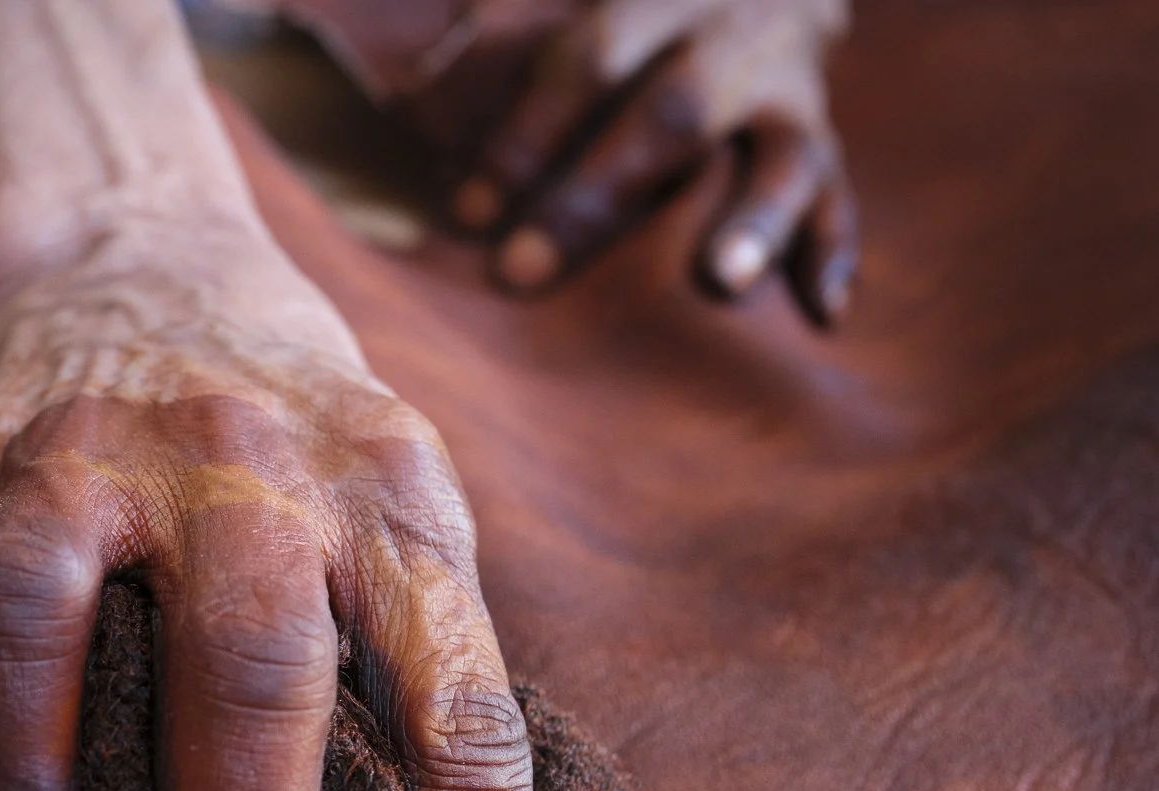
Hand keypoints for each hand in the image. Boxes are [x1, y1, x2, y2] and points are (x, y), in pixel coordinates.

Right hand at [0, 216, 570, 790]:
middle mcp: (236, 462)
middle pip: (243, 662)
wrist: (148, 258)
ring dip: (26, 789)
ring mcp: (72, 451)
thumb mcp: (411, 518)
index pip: (459, 703)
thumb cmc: (305, 437)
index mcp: (386, 492)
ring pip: (23, 614)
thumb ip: (436, 682)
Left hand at [418, 0, 856, 322]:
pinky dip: (831, 252)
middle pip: (667, 115)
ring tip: (721, 281)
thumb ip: (492, 33)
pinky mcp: (823, 138)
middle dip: (593, 196)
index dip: (521, 136)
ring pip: (782, 154)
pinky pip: (838, 196)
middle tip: (521, 272)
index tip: (464, 212)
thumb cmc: (623, 10)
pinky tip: (822, 312)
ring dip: (754, 220)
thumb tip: (400, 99)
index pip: (580, 63)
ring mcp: (787, 91)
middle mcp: (729, 34)